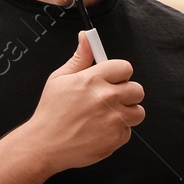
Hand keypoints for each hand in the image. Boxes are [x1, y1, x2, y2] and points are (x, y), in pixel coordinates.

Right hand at [21, 31, 143, 171]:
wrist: (45, 145)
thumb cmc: (51, 113)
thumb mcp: (59, 79)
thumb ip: (80, 58)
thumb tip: (86, 38)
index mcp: (94, 80)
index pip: (126, 68)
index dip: (119, 74)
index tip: (113, 80)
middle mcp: (107, 98)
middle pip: (137, 90)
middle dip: (126, 94)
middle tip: (109, 100)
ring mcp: (114, 119)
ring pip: (138, 112)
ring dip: (126, 113)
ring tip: (106, 116)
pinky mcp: (117, 138)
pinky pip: (128, 131)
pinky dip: (117, 132)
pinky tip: (100, 130)